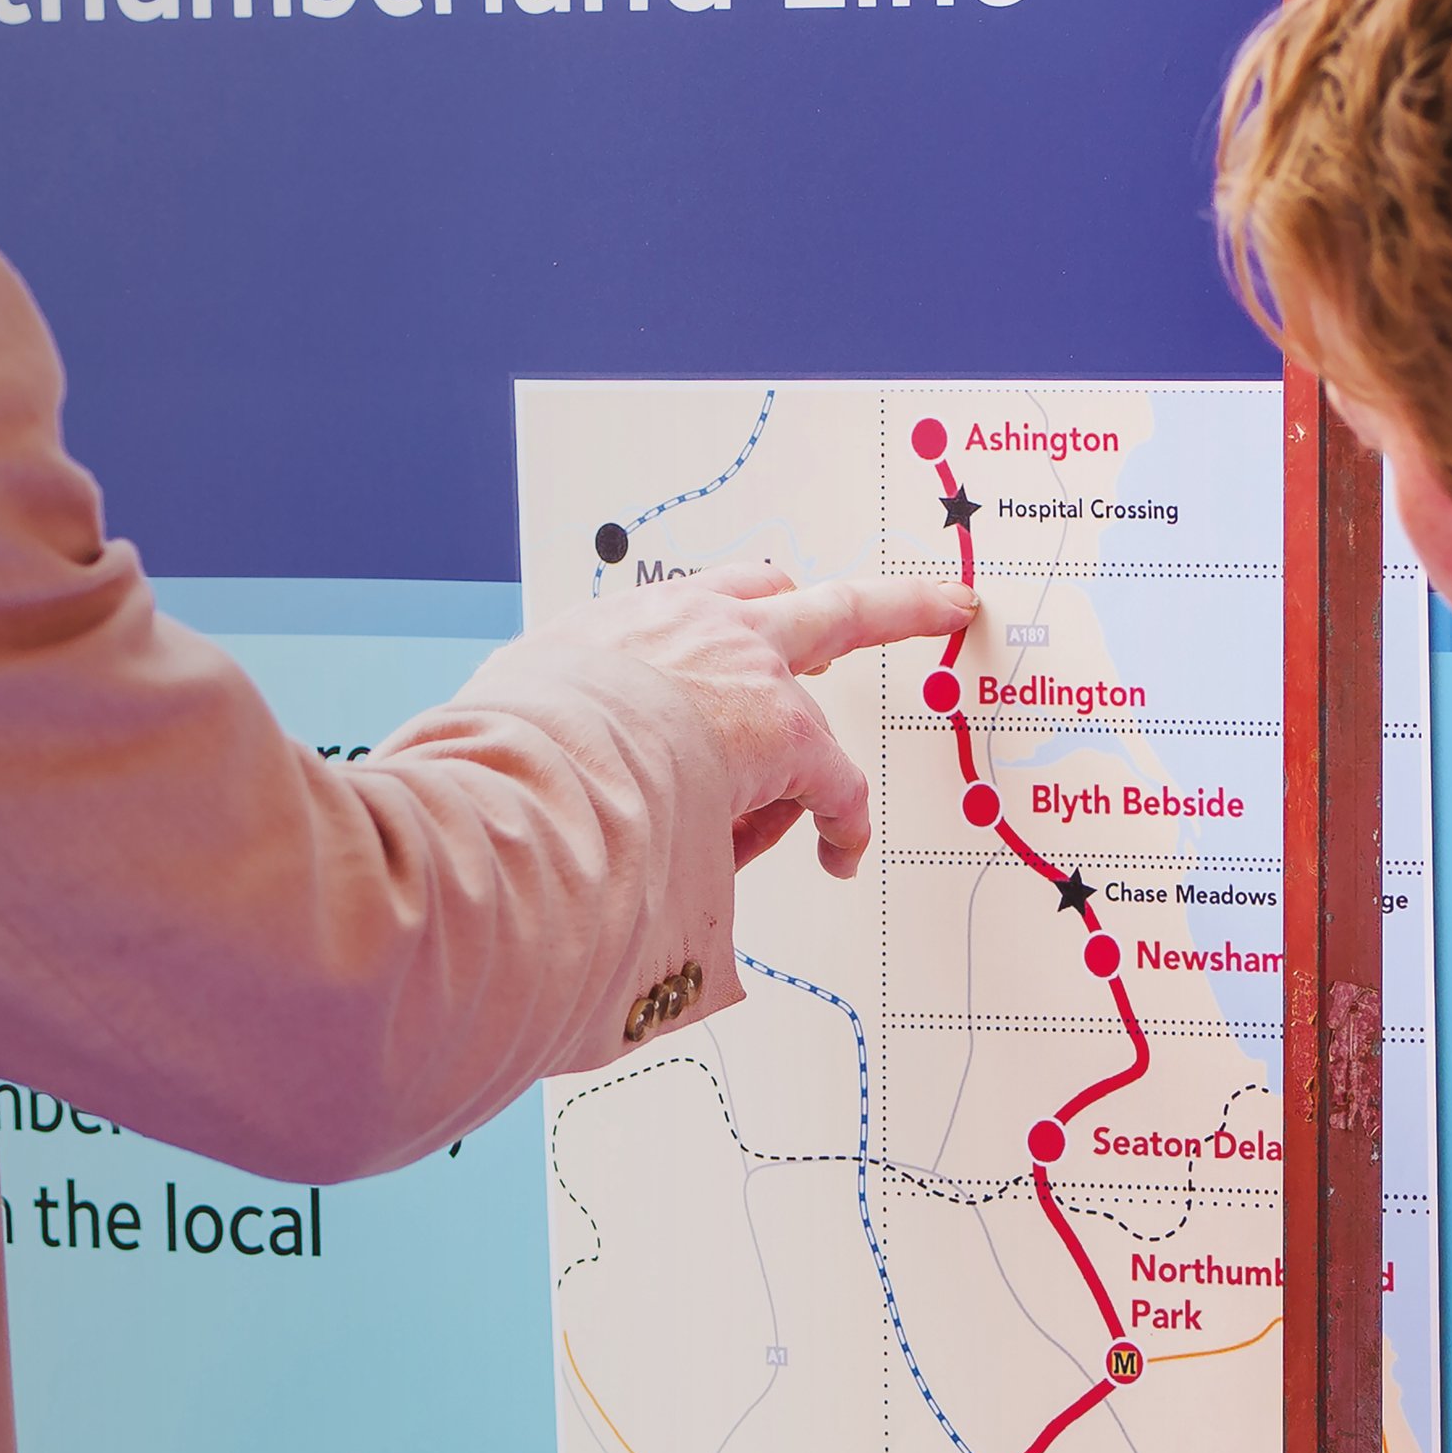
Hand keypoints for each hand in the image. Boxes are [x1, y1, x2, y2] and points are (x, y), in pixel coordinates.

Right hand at [563, 563, 977, 875]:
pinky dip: (842, 818)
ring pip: (836, 661)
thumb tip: (580, 752)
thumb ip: (562, 713)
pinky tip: (840, 852)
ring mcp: (748, 669)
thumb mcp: (529, 704)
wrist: (541, 760)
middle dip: (882, 604)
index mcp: (629, 624)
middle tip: (936, 603)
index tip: (761, 620)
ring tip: (840, 794)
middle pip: (803, 599)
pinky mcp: (784, 730)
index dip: (739, 617)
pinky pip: (834, 781)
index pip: (699, 605)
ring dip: (839, 723)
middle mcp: (699, 627)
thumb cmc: (515, 747)